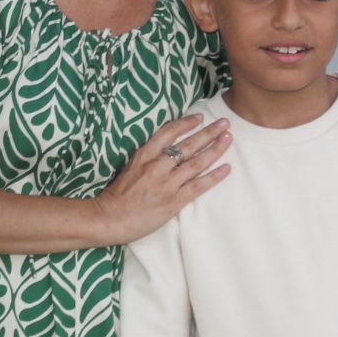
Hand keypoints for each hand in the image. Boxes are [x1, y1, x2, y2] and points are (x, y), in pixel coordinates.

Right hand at [93, 114, 231, 242]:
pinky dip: (214, 176)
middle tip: (224, 123)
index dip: (186, 123)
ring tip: (228, 139)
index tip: (200, 118)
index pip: (169, 132)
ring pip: (197, 162)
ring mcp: (167, 184)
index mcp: (144, 155)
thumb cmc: (116, 196)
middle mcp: (157, 166)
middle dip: (208, 132)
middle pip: (188, 145)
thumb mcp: (129, 168)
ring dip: (215, 149)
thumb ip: (147, 158)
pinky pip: (198, 186)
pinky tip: (226, 168)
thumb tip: (166, 151)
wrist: (109, 219)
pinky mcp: (174, 201)